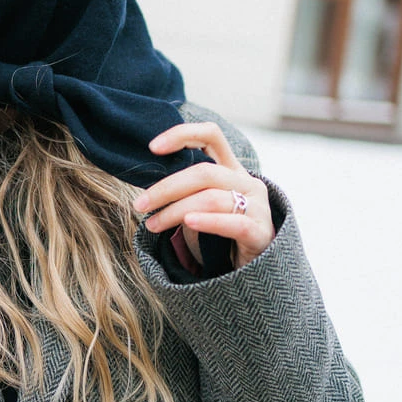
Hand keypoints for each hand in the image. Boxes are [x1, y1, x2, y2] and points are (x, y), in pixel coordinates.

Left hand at [133, 122, 273, 268]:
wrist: (253, 267)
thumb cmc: (218, 233)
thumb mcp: (200, 204)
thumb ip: (184, 190)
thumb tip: (146, 186)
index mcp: (231, 168)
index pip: (210, 135)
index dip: (182, 134)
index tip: (152, 147)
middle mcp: (247, 181)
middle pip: (204, 172)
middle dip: (166, 188)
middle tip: (140, 204)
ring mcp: (258, 206)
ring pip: (211, 199)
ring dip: (175, 212)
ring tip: (152, 225)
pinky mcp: (261, 232)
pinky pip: (233, 223)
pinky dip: (208, 221)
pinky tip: (189, 222)